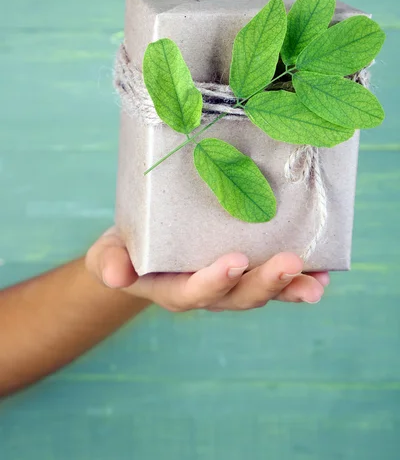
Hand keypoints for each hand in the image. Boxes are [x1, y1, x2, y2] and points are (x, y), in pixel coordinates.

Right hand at [86, 227, 328, 311]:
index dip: (215, 280)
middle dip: (265, 283)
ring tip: (316, 282)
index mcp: (173, 289)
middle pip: (238, 296)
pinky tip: (322, 273)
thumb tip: (114, 274)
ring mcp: (230, 285)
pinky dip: (299, 281)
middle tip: (289, 264)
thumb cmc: (128, 249)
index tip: (234, 262)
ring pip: (262, 291)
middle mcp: (207, 292)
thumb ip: (110, 262)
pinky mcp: (247, 273)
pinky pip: (276, 283)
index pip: (194, 291)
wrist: (143, 253)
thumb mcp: (109, 252)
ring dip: (291, 287)